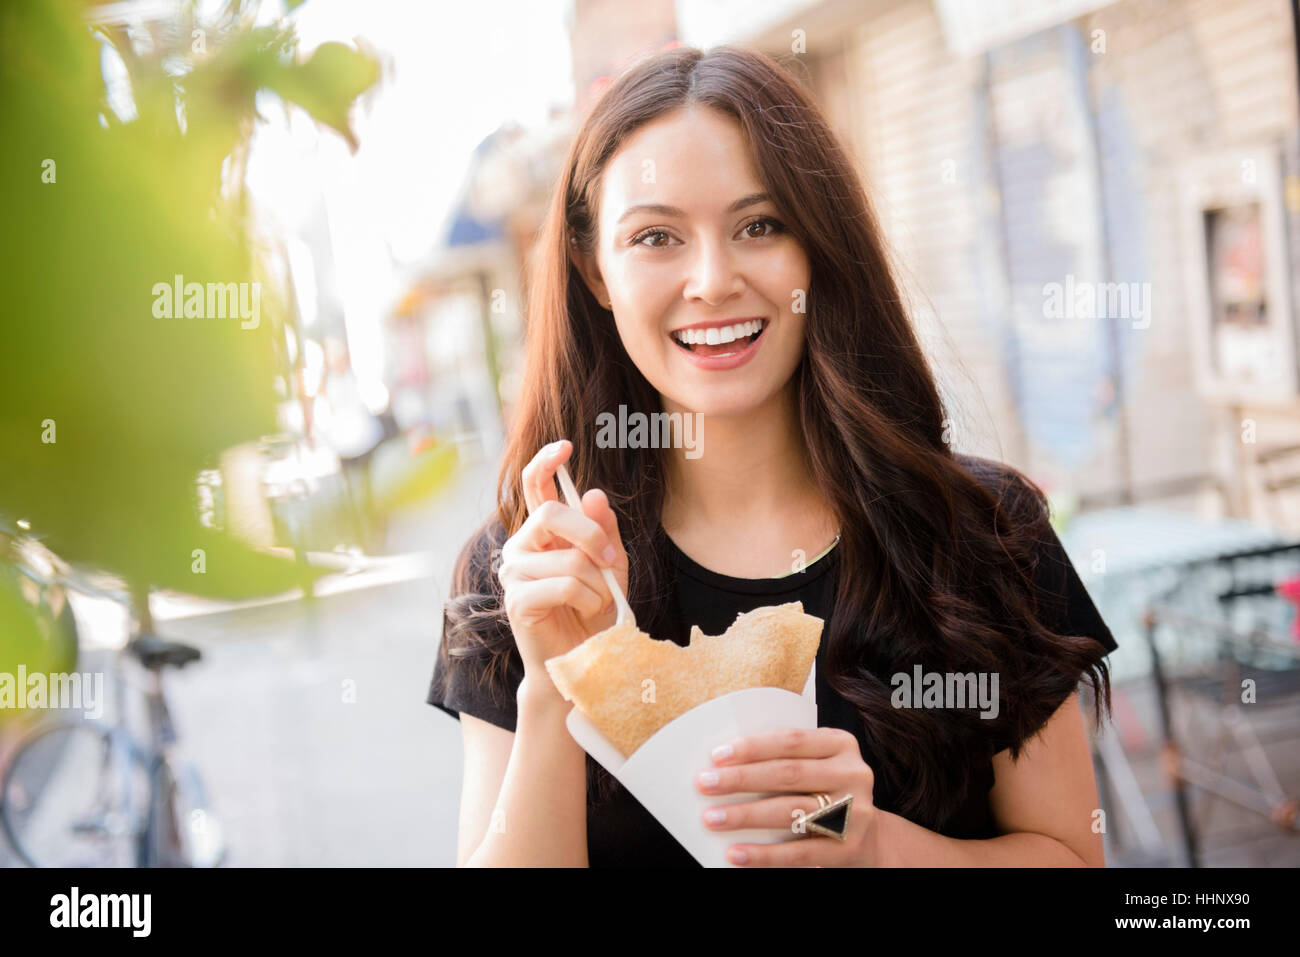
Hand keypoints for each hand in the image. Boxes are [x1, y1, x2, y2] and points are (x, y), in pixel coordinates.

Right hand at [498, 439, 628, 685]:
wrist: (584, 659)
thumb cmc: (596, 612)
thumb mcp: (612, 565)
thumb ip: (605, 530)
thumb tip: (593, 493)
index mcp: (542, 532)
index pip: (534, 486)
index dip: (545, 461)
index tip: (565, 446)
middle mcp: (521, 546)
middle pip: (554, 513)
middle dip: (592, 535)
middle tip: (610, 562)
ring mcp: (514, 572)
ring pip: (569, 558)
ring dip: (597, 583)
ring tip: (595, 601)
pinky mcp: (517, 600)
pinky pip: (564, 585)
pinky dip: (587, 599)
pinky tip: (584, 612)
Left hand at [695, 727, 881, 866]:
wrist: (872, 836)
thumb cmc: (829, 792)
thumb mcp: (818, 765)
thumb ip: (786, 759)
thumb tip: (725, 765)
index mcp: (841, 745)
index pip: (791, 741)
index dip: (752, 747)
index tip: (717, 756)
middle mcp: (853, 774)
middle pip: (788, 774)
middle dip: (741, 779)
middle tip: (705, 784)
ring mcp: (855, 812)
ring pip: (791, 811)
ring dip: (746, 815)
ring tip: (712, 818)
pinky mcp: (849, 848)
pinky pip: (799, 852)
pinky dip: (764, 854)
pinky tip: (737, 853)